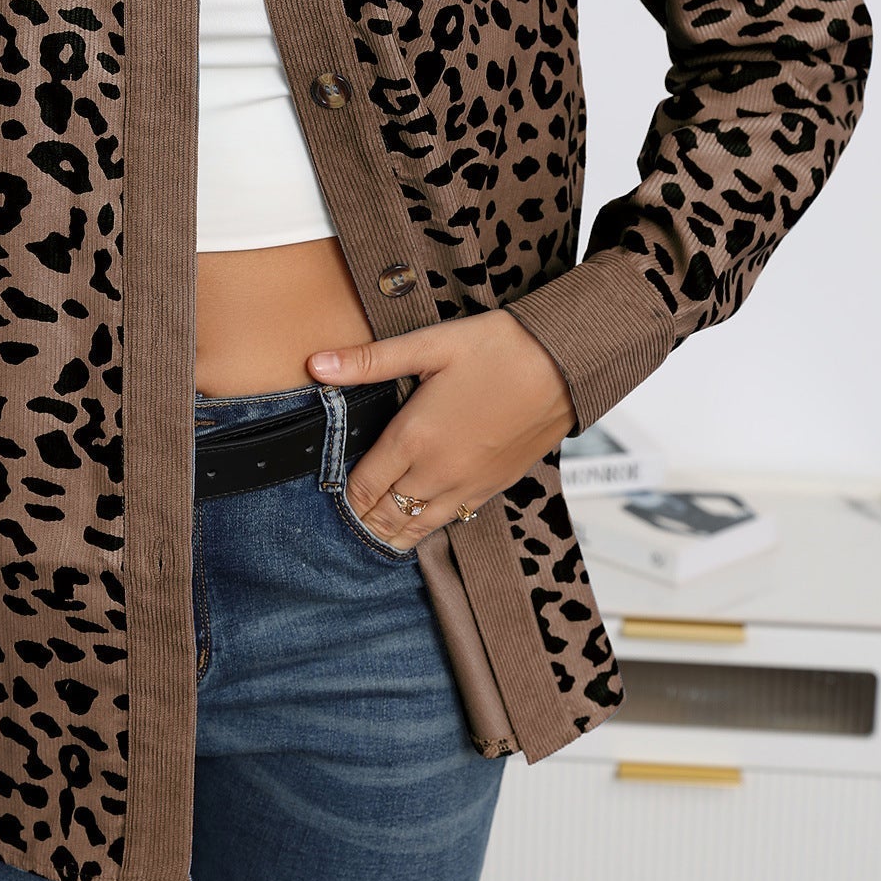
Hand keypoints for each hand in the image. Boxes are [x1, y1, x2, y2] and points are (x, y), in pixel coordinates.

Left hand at [306, 310, 576, 551]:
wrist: (565, 366)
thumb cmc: (500, 349)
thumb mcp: (429, 345)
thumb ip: (368, 361)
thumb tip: (316, 365)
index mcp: (413, 438)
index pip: (363, 485)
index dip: (343, 495)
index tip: (331, 495)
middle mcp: (437, 471)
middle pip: (386, 513)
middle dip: (363, 520)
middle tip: (346, 522)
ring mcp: (467, 484)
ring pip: (418, 526)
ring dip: (392, 532)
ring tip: (374, 536)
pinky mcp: (494, 487)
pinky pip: (452, 519)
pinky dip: (428, 526)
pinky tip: (421, 523)